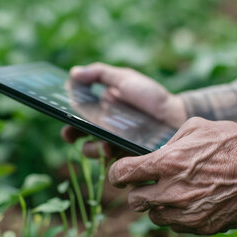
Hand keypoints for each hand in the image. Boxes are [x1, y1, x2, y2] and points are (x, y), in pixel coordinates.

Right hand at [61, 62, 185, 158]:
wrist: (176, 115)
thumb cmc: (151, 97)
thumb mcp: (125, 79)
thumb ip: (100, 74)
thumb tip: (72, 73)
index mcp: (100, 111)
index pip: (75, 116)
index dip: (65, 116)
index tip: (59, 113)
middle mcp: (103, 129)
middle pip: (78, 135)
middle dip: (71, 134)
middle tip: (69, 133)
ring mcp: (113, 144)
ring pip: (91, 150)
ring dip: (90, 147)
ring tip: (100, 143)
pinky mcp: (125, 158)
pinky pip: (110, 163)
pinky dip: (107, 157)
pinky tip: (111, 149)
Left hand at [108, 117, 236, 234]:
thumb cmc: (231, 143)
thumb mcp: (197, 127)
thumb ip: (172, 141)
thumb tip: (159, 152)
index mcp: (166, 163)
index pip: (122, 173)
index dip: (117, 174)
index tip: (121, 175)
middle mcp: (171, 191)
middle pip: (134, 201)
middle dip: (138, 193)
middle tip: (150, 185)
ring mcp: (186, 212)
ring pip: (154, 217)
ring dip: (159, 207)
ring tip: (175, 195)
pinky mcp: (201, 226)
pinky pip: (178, 227)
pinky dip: (179, 218)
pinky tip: (192, 204)